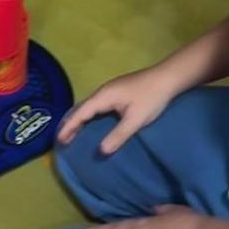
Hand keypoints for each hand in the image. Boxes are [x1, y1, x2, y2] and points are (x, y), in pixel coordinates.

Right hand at [56, 67, 180, 153]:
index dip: (69, 127)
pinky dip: (90, 115)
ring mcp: (111, 90)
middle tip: (62, 140)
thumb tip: (101, 151)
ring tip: (73, 133)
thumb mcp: (135, 120)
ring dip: (80, 119)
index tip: (59, 141)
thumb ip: (118, 135)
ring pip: (90, 106)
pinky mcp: (118, 91)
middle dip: (71, 124)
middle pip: (82, 108)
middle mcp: (103, 91)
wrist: (168, 78)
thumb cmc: (151, 98)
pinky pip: (97, 105)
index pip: (81, 113)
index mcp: (104, 96)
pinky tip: (93, 123)